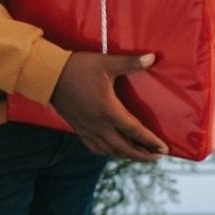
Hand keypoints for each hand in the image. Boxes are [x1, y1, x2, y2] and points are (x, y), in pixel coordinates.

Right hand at [51, 52, 168, 161]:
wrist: (49, 76)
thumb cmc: (79, 68)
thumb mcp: (106, 63)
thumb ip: (130, 62)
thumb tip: (152, 57)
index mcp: (109, 111)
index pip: (135, 131)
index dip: (150, 141)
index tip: (164, 149)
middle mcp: (99, 125)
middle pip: (125, 148)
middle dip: (142, 155)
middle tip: (157, 157)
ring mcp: (88, 130)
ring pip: (111, 151)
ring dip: (127, 155)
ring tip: (140, 155)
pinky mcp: (79, 129)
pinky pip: (96, 148)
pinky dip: (109, 152)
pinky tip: (113, 150)